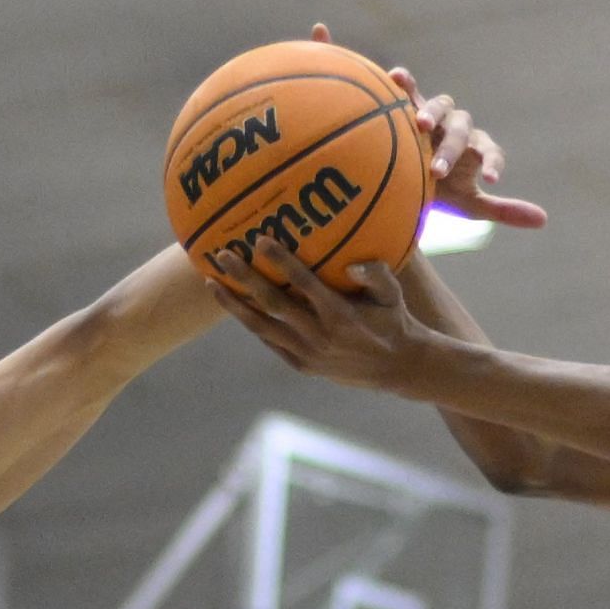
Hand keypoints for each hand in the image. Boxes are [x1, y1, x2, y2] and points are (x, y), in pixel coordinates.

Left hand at [212, 239, 431, 388]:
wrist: (397, 368)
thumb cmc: (395, 321)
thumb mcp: (394, 295)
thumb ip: (377, 274)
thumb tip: (353, 264)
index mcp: (340, 314)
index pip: (304, 283)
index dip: (281, 261)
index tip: (260, 239)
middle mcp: (319, 335)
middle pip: (273, 303)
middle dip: (245, 278)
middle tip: (222, 255)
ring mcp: (308, 354)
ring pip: (263, 327)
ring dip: (235, 305)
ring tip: (212, 283)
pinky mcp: (303, 366)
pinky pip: (271, 342)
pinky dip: (252, 324)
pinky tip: (235, 306)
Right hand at [309, 22, 543, 228]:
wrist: (409, 180)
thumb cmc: (443, 192)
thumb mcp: (470, 205)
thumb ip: (502, 209)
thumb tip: (543, 220)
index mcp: (473, 147)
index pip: (488, 149)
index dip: (491, 161)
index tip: (491, 180)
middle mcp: (454, 125)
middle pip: (460, 127)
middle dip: (451, 147)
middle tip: (436, 169)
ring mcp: (429, 113)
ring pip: (435, 103)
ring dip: (428, 109)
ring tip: (418, 123)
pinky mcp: (403, 106)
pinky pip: (402, 87)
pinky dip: (397, 78)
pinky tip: (389, 75)